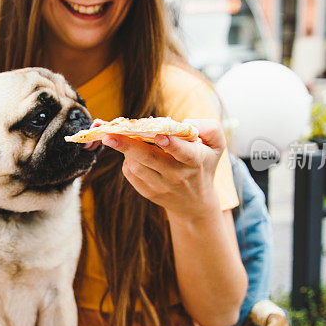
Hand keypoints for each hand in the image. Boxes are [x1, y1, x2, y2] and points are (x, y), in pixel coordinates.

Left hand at [100, 118, 225, 217]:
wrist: (195, 203)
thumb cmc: (204, 164)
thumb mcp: (216, 145)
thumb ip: (209, 128)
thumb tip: (185, 123)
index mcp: (195, 161)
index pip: (183, 152)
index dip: (171, 143)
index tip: (158, 134)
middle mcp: (177, 175)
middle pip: (149, 158)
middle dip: (127, 145)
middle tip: (108, 134)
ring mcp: (161, 186)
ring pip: (136, 166)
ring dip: (126, 150)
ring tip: (121, 138)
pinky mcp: (148, 192)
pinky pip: (131, 174)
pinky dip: (127, 161)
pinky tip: (131, 154)